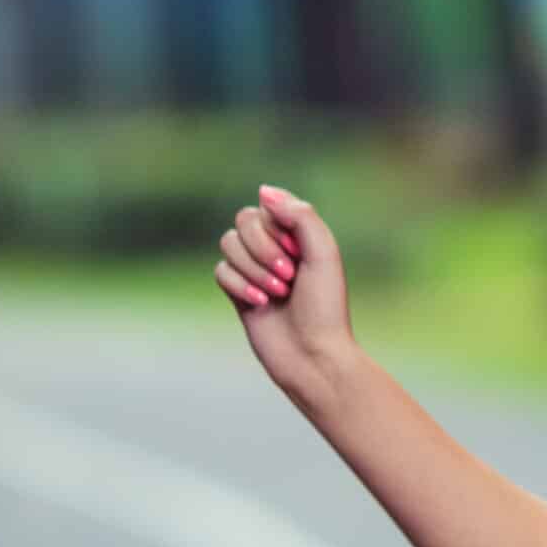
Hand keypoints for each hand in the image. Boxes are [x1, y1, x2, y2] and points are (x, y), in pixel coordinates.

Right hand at [217, 185, 355, 396]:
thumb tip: (263, 191)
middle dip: (263, 248)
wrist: (313, 356)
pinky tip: (261, 304)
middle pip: (244, 219)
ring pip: (228, 242)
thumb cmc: (325, 307)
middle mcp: (276, 248)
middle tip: (289, 277)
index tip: (298, 252)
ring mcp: (255, 269)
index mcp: (300, 235)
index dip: (279, 226)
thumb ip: (300, 215)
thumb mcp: (323, 253)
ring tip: (278, 293)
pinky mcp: (238, 291)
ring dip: (253, 269)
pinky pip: (220, 270)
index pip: (270, 204)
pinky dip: (240, 286)